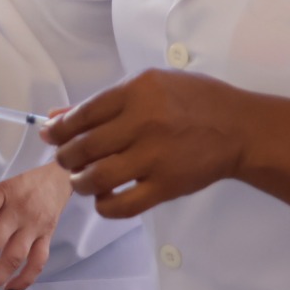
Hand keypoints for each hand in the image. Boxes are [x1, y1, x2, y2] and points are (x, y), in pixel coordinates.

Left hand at [45, 69, 243, 219]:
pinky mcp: (166, 186)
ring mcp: (155, 157)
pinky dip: (103, 205)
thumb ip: (103, 101)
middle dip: (65, 157)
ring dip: (79, 182)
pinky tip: (103, 198)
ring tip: (81, 179)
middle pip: (84, 147)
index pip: (82, 114)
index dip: (59, 129)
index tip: (51, 136)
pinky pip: (122, 205)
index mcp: (138, 91)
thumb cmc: (193, 100)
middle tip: (66, 159)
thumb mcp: (149, 84)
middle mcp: (144, 122)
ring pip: (97, 177)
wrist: (239, 128)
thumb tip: (56, 116)